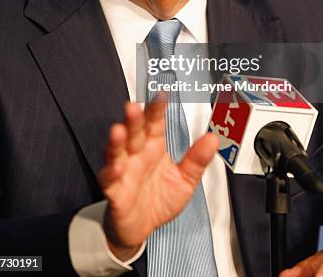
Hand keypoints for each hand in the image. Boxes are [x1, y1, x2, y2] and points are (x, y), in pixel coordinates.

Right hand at [97, 98, 218, 259]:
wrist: (142, 228)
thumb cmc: (159, 200)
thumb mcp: (185, 180)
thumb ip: (197, 159)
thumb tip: (213, 139)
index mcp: (153, 146)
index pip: (154, 122)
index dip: (157, 108)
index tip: (162, 95)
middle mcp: (137, 154)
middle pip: (134, 132)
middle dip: (133, 119)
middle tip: (134, 106)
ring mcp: (124, 171)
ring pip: (117, 151)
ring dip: (117, 141)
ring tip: (119, 130)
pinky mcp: (114, 191)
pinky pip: (109, 179)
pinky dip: (111, 173)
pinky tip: (117, 168)